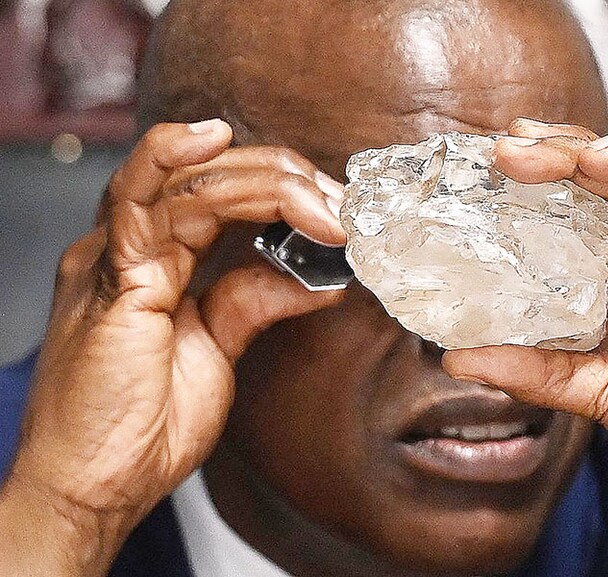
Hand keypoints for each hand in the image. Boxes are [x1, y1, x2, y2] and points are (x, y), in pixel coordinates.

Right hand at [0, 119, 345, 574]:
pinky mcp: (113, 282)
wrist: (92, 489)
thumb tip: (318, 278)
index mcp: (147, 261)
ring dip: (262, 181)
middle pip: (202, 174)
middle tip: (338, 199)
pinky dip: (193, 173)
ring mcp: (113, 259)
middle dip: (280, 176)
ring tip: (321, 203)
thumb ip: (254, 300)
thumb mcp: (215, 347)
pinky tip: (225, 149)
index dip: (275, 186)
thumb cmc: (138, 427)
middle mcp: (125, 249)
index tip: (333, 204)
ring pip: (184, 180)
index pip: (210, 191)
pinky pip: (147, 205)